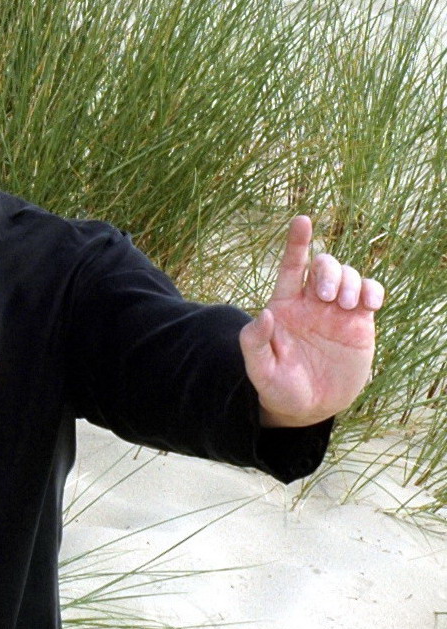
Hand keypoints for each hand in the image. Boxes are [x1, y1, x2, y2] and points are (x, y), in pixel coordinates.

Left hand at [239, 216, 384, 427]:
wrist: (308, 408)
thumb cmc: (278, 387)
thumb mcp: (260, 370)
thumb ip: (255, 343)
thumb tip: (266, 314)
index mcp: (283, 306)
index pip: (290, 266)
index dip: (296, 242)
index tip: (302, 220)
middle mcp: (310, 302)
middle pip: (322, 265)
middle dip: (327, 271)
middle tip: (326, 298)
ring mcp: (336, 311)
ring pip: (348, 275)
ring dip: (349, 281)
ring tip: (344, 307)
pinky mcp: (359, 323)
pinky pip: (370, 293)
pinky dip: (373, 290)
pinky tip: (370, 305)